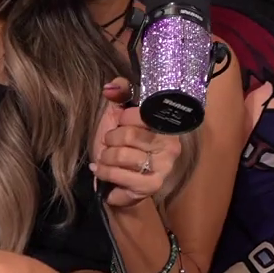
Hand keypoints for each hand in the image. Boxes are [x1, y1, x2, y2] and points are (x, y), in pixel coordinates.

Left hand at [91, 79, 182, 208]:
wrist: (115, 180)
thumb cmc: (118, 145)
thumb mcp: (116, 114)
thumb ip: (120, 93)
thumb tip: (112, 87)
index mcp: (166, 124)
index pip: (141, 114)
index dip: (123, 119)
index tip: (120, 124)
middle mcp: (171, 145)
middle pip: (129, 135)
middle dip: (110, 140)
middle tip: (109, 144)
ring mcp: (164, 167)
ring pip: (122, 156)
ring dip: (106, 158)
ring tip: (104, 159)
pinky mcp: (152, 186)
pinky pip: (121, 176)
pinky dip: (105, 173)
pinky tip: (101, 172)